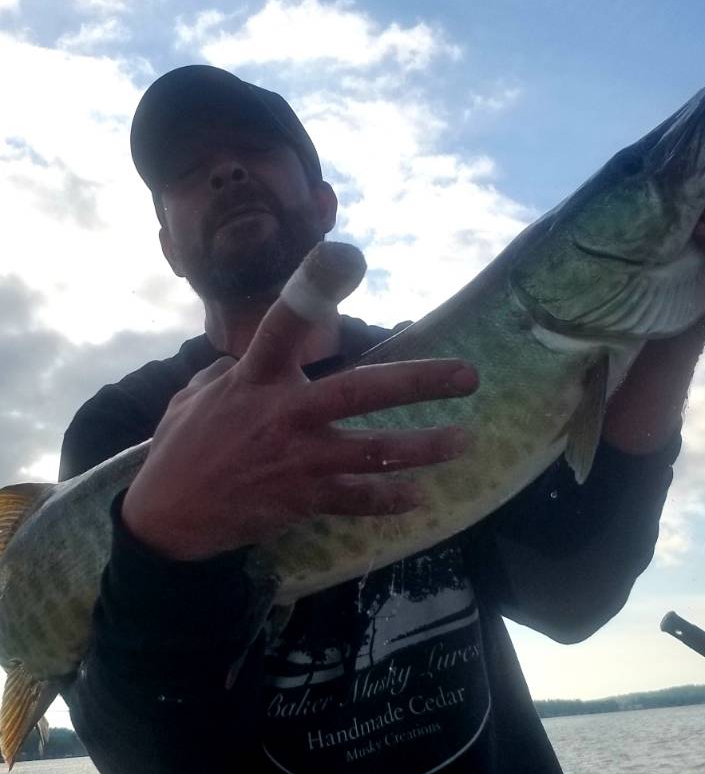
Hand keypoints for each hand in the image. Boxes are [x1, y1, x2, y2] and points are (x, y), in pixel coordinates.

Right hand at [122, 299, 477, 560]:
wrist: (167, 517)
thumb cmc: (183, 448)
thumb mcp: (199, 395)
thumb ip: (235, 370)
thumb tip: (254, 356)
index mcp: (255, 378)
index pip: (286, 319)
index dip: (317, 285)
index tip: (350, 257)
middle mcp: (283, 414)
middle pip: (360, 392)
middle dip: (418, 382)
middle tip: (467, 376)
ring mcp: (297, 460)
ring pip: (373, 452)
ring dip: (423, 447)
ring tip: (464, 439)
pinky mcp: (301, 500)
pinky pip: (357, 500)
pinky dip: (389, 499)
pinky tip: (418, 496)